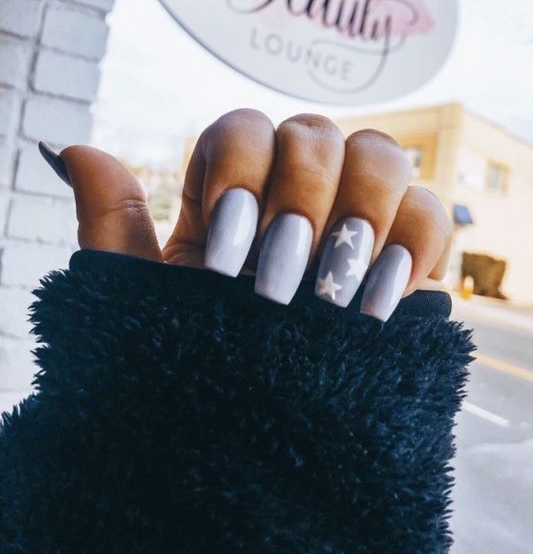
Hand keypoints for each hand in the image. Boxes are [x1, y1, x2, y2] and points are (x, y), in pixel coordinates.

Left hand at [40, 109, 450, 320]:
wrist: (244, 430)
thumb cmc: (186, 356)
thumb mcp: (141, 297)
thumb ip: (111, 220)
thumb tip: (74, 150)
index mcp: (235, 189)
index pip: (245, 129)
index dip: (239, 175)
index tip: (225, 259)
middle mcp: (300, 186)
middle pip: (318, 132)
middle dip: (301, 203)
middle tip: (279, 281)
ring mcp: (360, 211)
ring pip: (381, 155)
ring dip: (359, 215)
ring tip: (333, 294)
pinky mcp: (410, 249)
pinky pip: (432, 212)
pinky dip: (414, 246)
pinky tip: (378, 300)